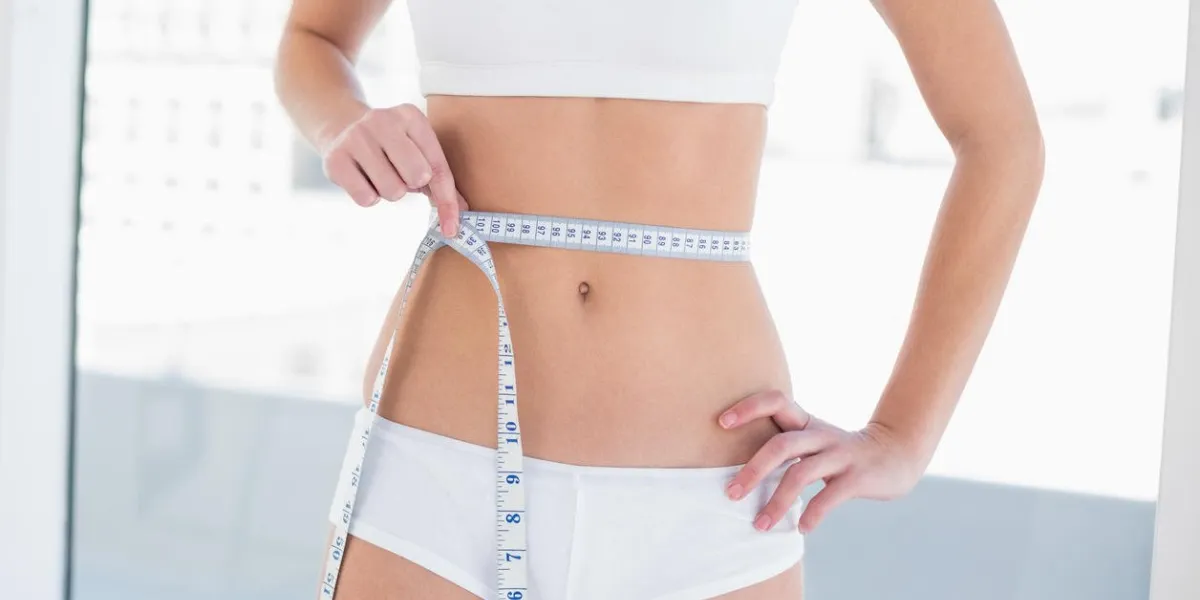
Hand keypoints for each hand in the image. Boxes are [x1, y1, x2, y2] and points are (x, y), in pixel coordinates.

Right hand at [319, 103, 467, 236]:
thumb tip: (457, 218)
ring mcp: (356, 137)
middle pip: (417, 177)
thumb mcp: (418, 152)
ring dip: (389, 192)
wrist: (340, 127)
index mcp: (411, 117)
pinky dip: (369, 197)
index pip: (438, 167)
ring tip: (379, 174)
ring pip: (392, 191)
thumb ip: (440, 182)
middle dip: (411, 186)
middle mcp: (383, 121)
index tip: (451, 228)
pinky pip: (366, 199)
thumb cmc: (390, 148)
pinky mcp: (335, 159)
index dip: (447, 201)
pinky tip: (362, 178)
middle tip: (399, 174)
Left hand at [718, 389, 924, 533]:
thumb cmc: (841, 452)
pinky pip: (830, 496)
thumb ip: (783, 447)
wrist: (896, 453)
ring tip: (760, 524)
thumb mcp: (812, 440)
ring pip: (801, 474)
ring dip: (777, 501)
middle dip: (753, 470)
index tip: (721, 423)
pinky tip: (801, 529)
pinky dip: (812, 513)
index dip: (748, 408)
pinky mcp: (858, 477)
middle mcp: (821, 434)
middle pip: (781, 445)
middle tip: (731, 493)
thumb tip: (739, 471)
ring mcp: (840, 454)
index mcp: (806, 422)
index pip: (775, 401)